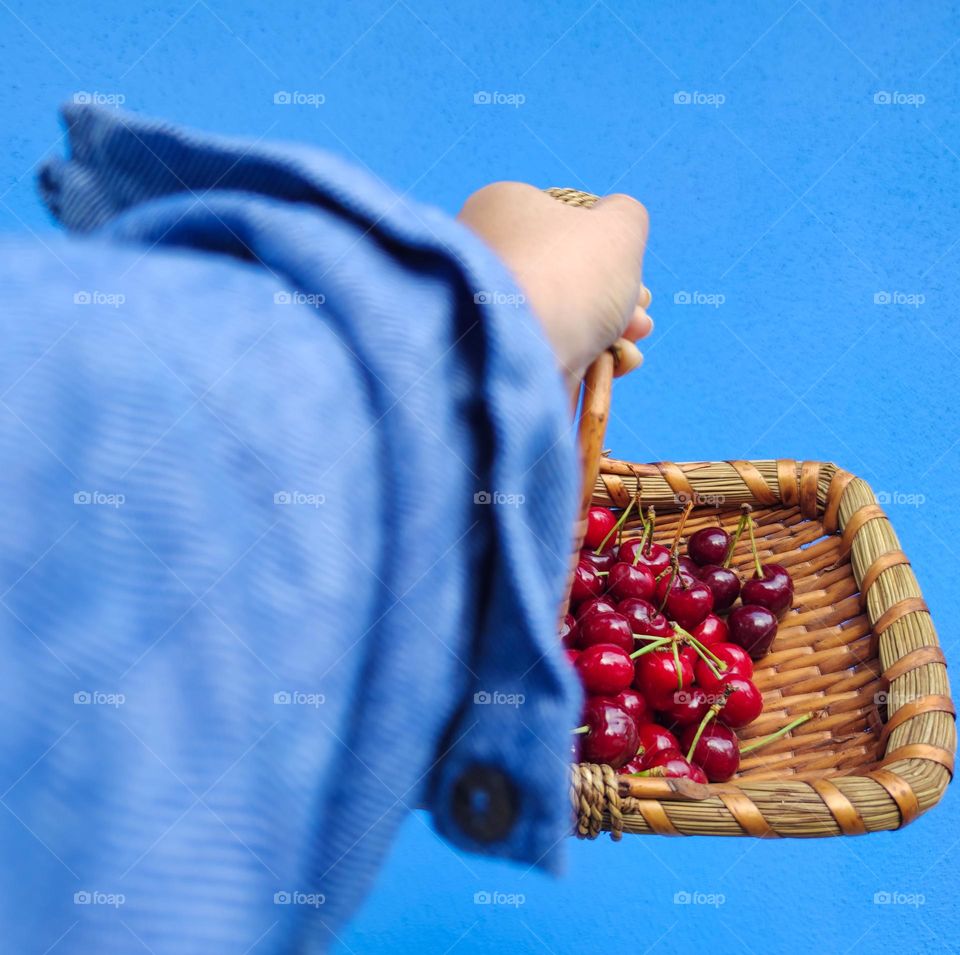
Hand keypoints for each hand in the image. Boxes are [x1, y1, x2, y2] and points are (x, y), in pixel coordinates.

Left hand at [457, 182, 651, 382]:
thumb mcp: (618, 226)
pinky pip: (551, 354)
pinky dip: (586, 362)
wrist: (518, 354)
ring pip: (566, 321)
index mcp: (503, 209)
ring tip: (630, 340)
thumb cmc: (568, 276)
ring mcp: (490, 312)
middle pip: (571, 278)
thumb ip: (626, 216)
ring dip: (611, 334)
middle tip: (639, 317)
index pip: (567, 226)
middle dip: (617, 301)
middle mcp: (488, 257)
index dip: (610, 253)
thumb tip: (616, 221)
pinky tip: (610, 365)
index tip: (635, 277)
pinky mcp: (497, 358)